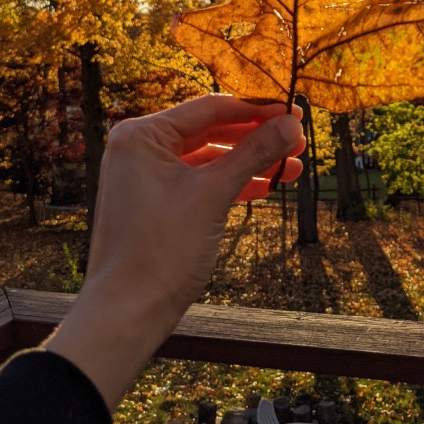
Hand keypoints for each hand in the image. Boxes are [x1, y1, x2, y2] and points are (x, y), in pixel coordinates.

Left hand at [46, 95, 303, 408]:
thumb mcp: (213, 195)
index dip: (256, 110)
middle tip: (297, 139)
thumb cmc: (160, 252)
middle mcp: (139, 148)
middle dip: (256, 137)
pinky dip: (231, 182)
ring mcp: (145, 176)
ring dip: (249, 161)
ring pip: (208, 157)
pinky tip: (265, 187)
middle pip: (210, 130)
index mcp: (142, 135)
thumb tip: (292, 125)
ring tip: (292, 166)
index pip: (209, 108)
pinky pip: (199, 180)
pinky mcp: (155, 202)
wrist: (126, 315)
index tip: (294, 113)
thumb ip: (254, 153)